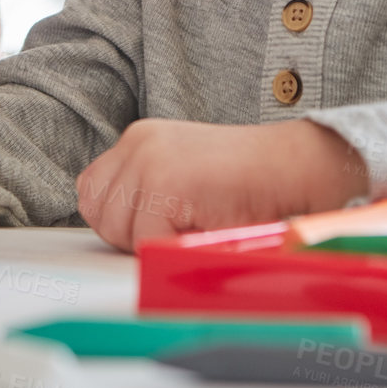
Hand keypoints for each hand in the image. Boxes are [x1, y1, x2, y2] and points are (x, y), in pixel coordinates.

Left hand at [75, 119, 367, 252]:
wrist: (295, 168)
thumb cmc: (249, 182)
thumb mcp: (184, 174)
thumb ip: (143, 190)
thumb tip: (111, 225)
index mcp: (139, 140)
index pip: (91, 190)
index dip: (118, 219)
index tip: (154, 223)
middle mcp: (138, 144)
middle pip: (98, 213)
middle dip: (132, 235)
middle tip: (181, 226)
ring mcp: (149, 162)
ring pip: (118, 232)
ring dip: (154, 242)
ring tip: (196, 222)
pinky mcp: (165, 184)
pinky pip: (147, 242)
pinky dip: (175, 247)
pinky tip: (205, 226)